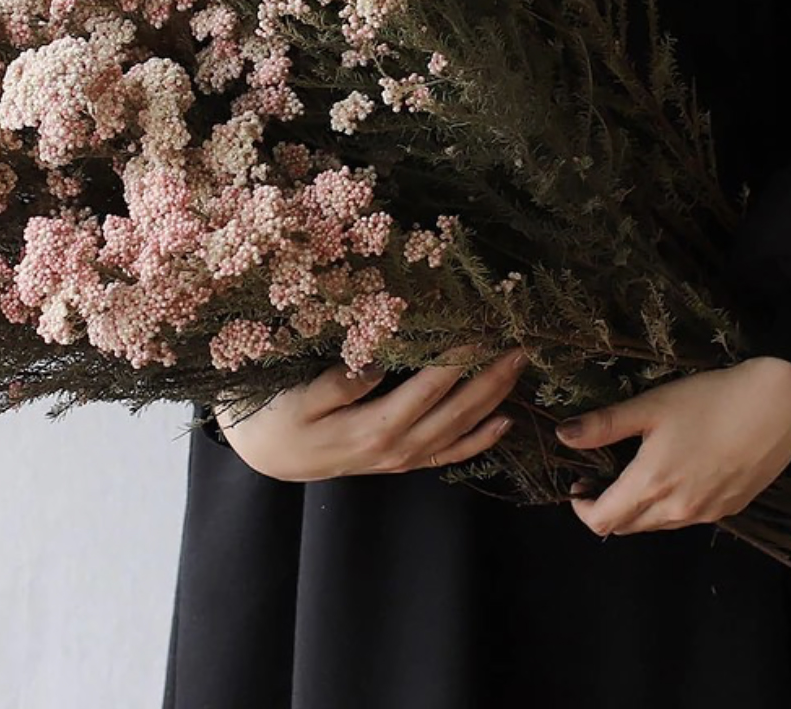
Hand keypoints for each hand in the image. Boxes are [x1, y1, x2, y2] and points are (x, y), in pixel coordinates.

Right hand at [213, 344, 527, 482]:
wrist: (267, 455)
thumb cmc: (277, 417)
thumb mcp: (297, 397)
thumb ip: (337, 384)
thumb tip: (377, 365)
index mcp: (375, 428)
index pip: (430, 387)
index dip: (461, 358)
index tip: (485, 329)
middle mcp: (396, 448)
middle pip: (457, 410)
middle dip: (492, 376)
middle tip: (522, 344)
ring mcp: (401, 459)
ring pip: (460, 431)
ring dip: (494, 399)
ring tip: (520, 368)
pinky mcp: (399, 461)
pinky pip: (448, 454)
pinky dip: (479, 440)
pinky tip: (503, 422)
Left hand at [556, 355, 790, 535]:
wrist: (779, 405)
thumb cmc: (709, 400)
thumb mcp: (650, 406)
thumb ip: (603, 425)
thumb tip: (563, 435)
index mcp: (653, 485)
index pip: (604, 521)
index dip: (582, 509)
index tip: (576, 484)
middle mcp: (679, 510)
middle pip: (628, 527)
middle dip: (605, 508)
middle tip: (595, 477)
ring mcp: (707, 513)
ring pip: (657, 525)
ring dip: (635, 510)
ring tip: (629, 475)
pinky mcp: (730, 509)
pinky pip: (685, 519)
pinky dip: (666, 507)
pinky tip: (670, 476)